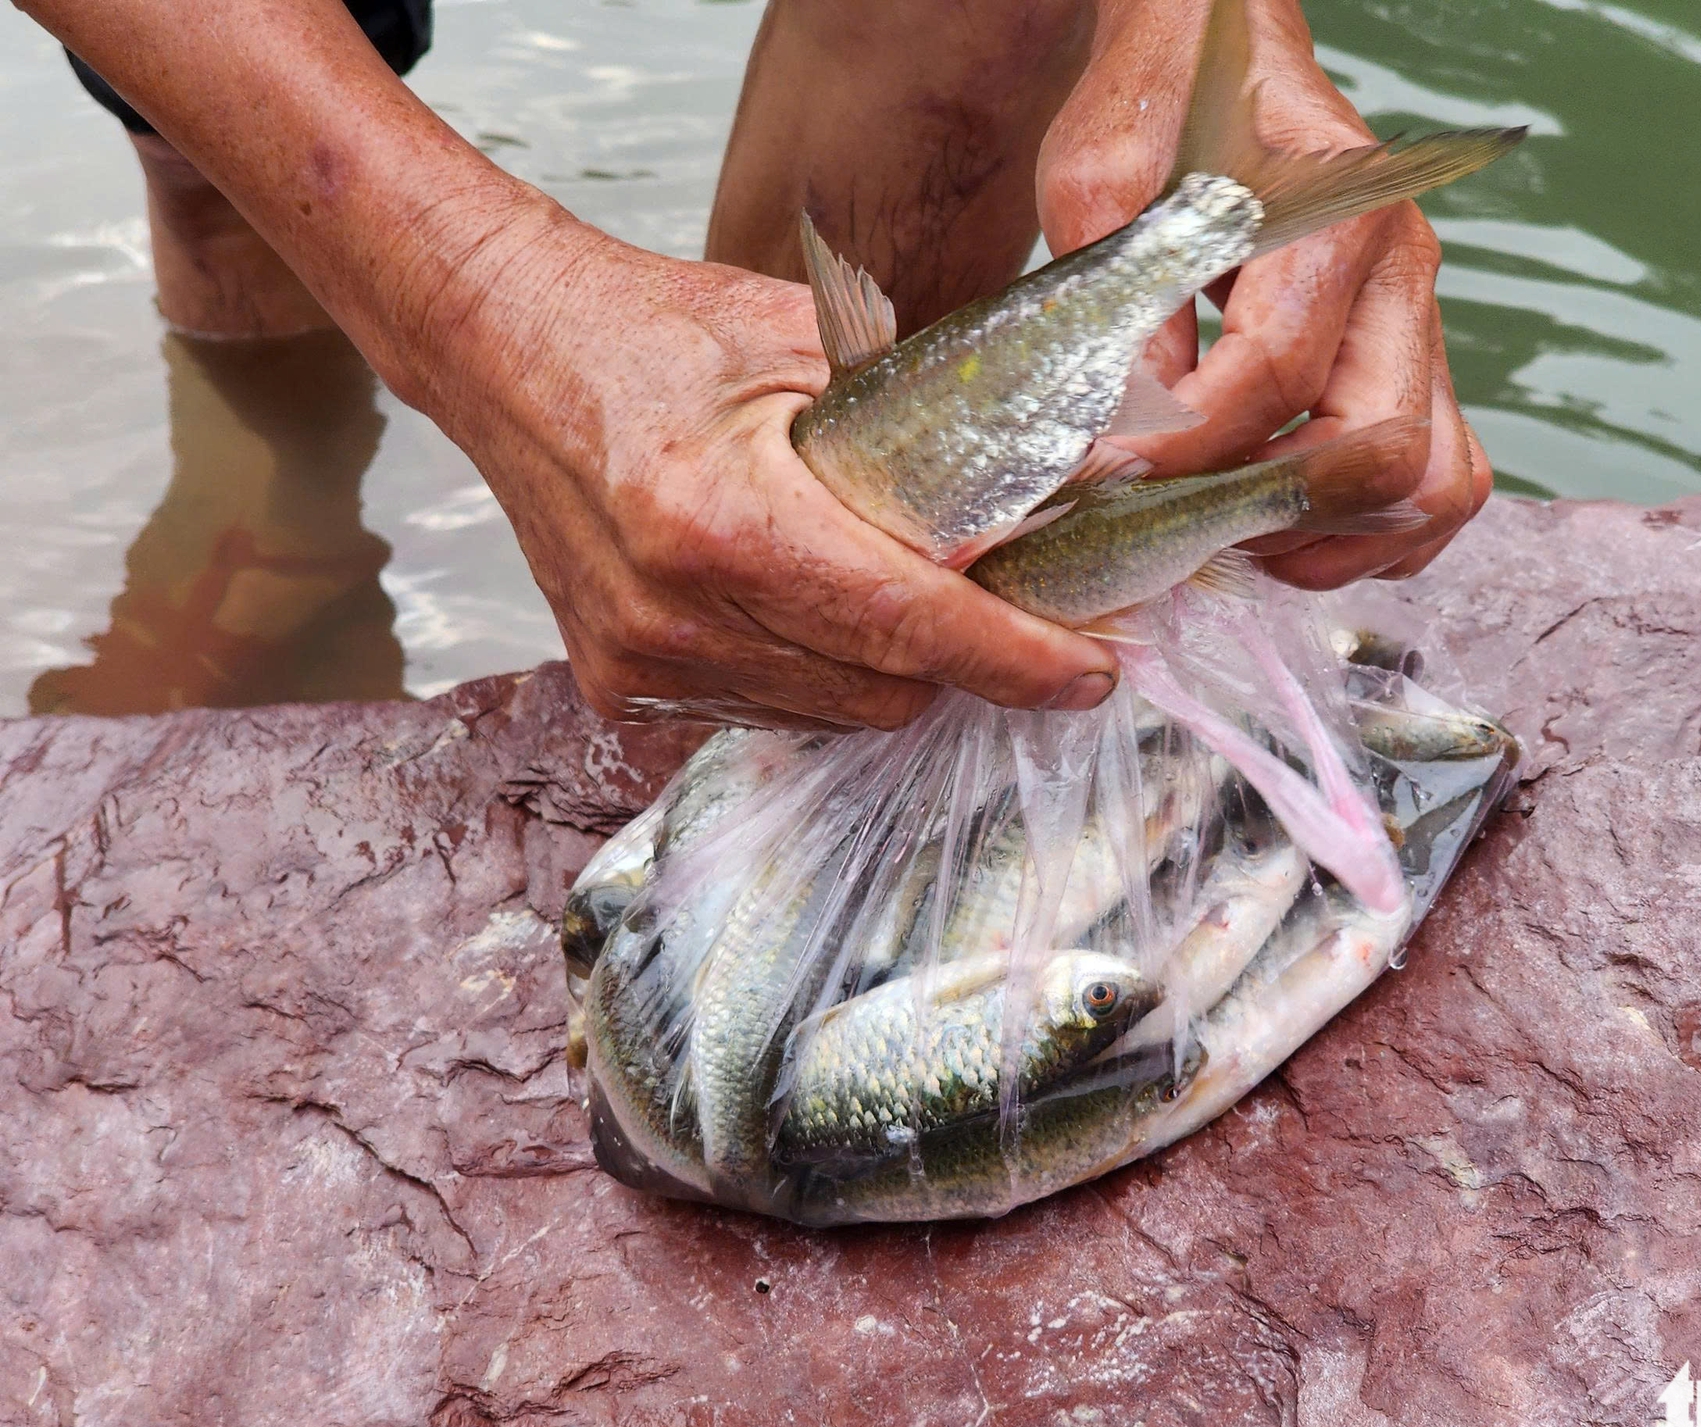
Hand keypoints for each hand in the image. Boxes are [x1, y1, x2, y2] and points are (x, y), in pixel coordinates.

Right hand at [414, 204, 1118, 730]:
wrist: (504, 355)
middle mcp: (676, 611)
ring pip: (832, 716)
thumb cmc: (653, 331)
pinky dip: (818, 677)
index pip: (905, 622)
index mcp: (723, 516)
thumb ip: (924, 420)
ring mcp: (641, 661)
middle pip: (884, 688)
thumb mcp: (801, 343)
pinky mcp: (620, 685)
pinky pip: (769, 713)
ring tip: (892, 592)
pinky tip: (811, 608)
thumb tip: (1065, 475)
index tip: (1091, 673)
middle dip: (962, 659)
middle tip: (1004, 606)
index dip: (1013, 658)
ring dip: (889, 672)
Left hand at [1036, 0, 1492, 587]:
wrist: (1229, 52)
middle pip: (1382, 449)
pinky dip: (1376, 532)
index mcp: (1335, 218)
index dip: (1183, 449)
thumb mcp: (1104, 176)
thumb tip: (1136, 428)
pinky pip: (1446, 482)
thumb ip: (1119, 297)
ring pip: (1434, 485)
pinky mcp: (1418, 364)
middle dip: (1269, 510)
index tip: (1106, 474)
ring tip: (1238, 536)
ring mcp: (1423, 327)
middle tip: (1178, 520)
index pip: (1273, 377)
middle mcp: (1402, 277)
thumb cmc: (1168, 107)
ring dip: (1335, 539)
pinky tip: (1287, 527)